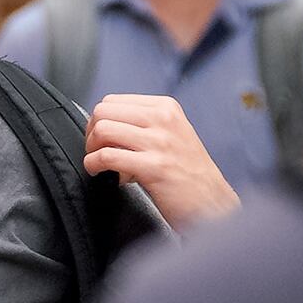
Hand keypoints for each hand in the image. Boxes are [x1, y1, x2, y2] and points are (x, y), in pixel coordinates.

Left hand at [86, 95, 240, 226]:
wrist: (212, 202)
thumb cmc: (189, 173)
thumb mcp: (172, 134)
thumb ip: (144, 124)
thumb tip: (103, 124)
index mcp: (166, 108)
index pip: (113, 100)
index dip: (98, 120)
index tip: (100, 138)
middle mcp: (164, 120)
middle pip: (103, 112)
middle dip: (90, 133)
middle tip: (95, 151)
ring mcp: (160, 142)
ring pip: (103, 130)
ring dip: (91, 149)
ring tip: (97, 163)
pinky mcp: (154, 167)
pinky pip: (107, 157)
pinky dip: (94, 165)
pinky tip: (100, 173)